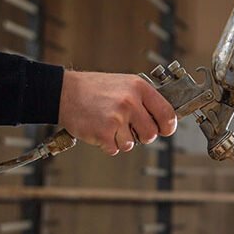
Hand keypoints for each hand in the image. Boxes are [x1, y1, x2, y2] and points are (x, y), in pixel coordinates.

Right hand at [58, 71, 176, 155]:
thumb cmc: (95, 89)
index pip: (167, 114)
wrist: (65, 92)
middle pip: (151, 134)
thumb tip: (164, 119)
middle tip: (128, 128)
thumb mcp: (125, 84)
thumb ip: (144, 100)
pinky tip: (99, 129)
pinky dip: (107, 144)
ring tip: (109, 125)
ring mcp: (117, 118)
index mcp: (139, 88)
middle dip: (142, 136)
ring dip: (121, 140)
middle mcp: (130, 102)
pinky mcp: (104, 132)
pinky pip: (114, 149)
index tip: (164, 130)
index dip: (168, 126)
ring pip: (131, 144)